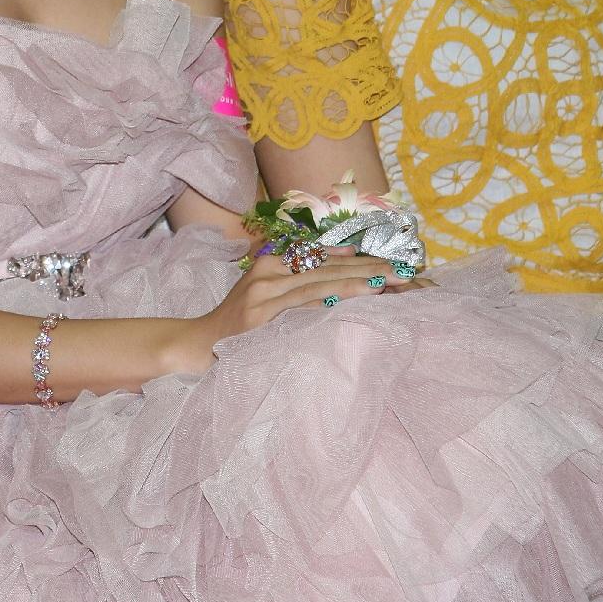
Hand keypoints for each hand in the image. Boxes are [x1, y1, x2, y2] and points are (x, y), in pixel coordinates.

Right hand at [174, 247, 410, 373]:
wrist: (195, 344)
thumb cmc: (236, 326)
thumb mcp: (266, 295)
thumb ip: (300, 278)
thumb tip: (346, 262)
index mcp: (272, 263)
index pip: (325, 256)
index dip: (361, 259)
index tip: (395, 261)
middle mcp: (269, 271)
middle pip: (328, 265)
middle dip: (370, 267)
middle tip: (407, 270)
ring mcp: (264, 292)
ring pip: (321, 281)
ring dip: (360, 280)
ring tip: (392, 280)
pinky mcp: (261, 314)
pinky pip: (305, 303)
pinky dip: (334, 298)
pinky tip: (358, 296)